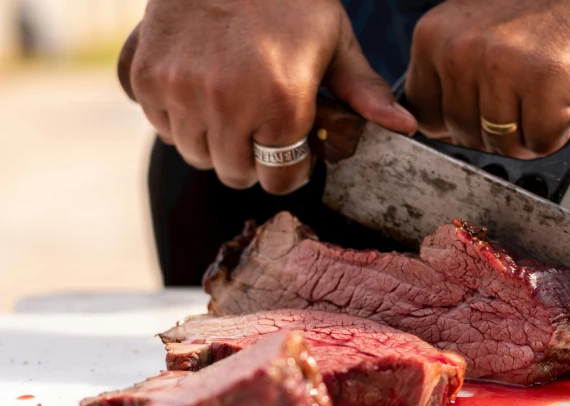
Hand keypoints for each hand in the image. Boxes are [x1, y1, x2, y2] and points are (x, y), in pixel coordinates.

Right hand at [119, 0, 415, 193]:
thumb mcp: (335, 43)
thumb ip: (365, 94)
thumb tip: (407, 129)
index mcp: (280, 102)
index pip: (279, 179)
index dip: (289, 168)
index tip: (291, 150)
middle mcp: (225, 103)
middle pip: (235, 173)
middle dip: (252, 158)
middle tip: (261, 126)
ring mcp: (179, 90)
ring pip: (195, 154)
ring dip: (213, 140)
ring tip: (230, 104)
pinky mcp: (144, 76)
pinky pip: (160, 126)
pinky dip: (177, 116)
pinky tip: (197, 87)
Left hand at [406, 0, 569, 157]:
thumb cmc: (549, 12)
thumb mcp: (481, 31)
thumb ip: (454, 74)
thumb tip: (444, 135)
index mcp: (434, 36)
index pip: (425, 115)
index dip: (459, 126)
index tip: (487, 115)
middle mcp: (459, 49)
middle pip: (465, 135)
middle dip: (500, 130)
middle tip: (530, 100)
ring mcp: (501, 63)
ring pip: (503, 143)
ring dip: (532, 132)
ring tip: (551, 96)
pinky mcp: (546, 78)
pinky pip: (540, 142)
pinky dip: (561, 133)